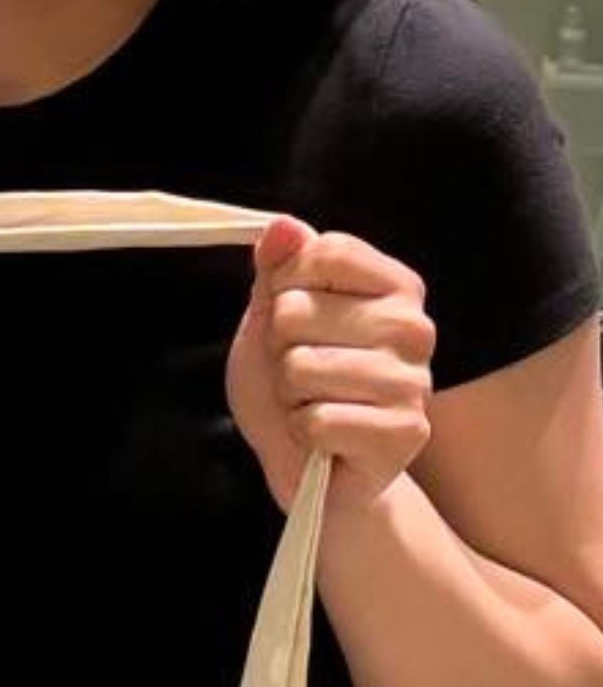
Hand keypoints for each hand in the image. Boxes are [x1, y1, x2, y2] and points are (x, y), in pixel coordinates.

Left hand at [227, 216, 433, 506]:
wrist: (306, 460)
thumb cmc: (292, 382)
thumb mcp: (271, 316)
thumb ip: (276, 268)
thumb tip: (285, 226)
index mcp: (393, 286)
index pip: (322, 252)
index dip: (283, 286)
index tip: (291, 315)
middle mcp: (414, 328)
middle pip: (298, 310)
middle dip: (279, 348)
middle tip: (299, 372)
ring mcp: (415, 382)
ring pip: (302, 367)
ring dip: (289, 393)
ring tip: (311, 402)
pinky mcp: (407, 434)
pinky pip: (318, 420)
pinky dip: (304, 431)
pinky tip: (325, 437)